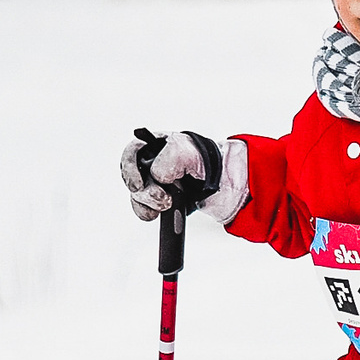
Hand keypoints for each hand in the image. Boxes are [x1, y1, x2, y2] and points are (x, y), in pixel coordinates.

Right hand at [120, 129, 246, 223]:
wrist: (230, 183)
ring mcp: (158, 185)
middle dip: (143, 191)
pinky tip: (164, 211)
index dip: (129, 169)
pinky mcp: (164, 202)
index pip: (132, 153)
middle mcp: (154, 165)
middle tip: (160, 197)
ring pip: (137, 196)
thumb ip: (168, 158)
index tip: (138, 184)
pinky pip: (146, 210)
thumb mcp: (187, 150)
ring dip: (149, 203)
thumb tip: (156, 177)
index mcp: (157, 147)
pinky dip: (150, 213)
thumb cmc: (211, 160)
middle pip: (132, 178)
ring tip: (168, 203)